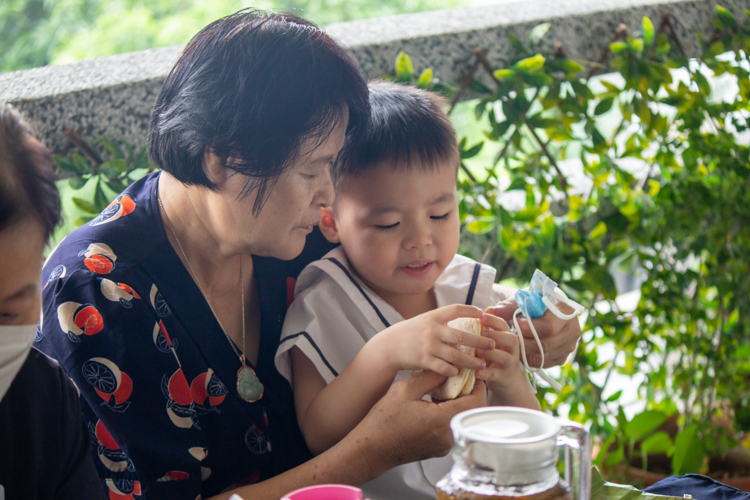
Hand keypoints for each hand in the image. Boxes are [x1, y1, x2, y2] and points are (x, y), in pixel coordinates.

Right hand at [354, 370, 486, 472]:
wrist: (371, 448)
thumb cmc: (384, 421)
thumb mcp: (406, 390)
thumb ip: (430, 378)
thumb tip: (448, 369)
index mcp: (443, 421)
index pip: (475, 402)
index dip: (478, 386)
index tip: (473, 375)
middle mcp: (448, 436)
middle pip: (471, 412)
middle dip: (468, 394)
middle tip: (459, 380)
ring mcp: (444, 445)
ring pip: (461, 420)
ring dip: (458, 404)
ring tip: (443, 391)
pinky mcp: (439, 449)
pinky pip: (452, 428)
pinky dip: (449, 415)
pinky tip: (435, 406)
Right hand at [376, 304, 494, 376]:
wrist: (389, 345)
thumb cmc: (410, 333)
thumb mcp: (424, 320)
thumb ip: (441, 320)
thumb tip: (464, 318)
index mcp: (433, 317)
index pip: (455, 310)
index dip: (470, 310)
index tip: (482, 314)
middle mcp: (432, 330)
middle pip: (461, 336)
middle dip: (480, 341)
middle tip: (492, 344)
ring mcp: (428, 346)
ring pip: (456, 355)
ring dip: (471, 361)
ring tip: (483, 364)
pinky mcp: (424, 360)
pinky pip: (444, 367)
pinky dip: (454, 370)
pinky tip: (460, 372)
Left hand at [475, 313, 525, 394]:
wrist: (507, 381)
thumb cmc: (495, 357)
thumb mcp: (493, 343)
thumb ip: (485, 331)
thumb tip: (472, 314)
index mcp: (507, 338)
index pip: (504, 325)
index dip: (494, 320)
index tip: (481, 316)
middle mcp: (512, 350)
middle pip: (511, 339)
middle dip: (496, 335)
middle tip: (482, 334)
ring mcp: (509, 364)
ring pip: (504, 357)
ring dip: (491, 353)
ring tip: (477, 352)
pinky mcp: (503, 378)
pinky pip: (496, 375)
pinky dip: (485, 373)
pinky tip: (475, 371)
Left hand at [486, 299, 580, 367]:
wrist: (545, 311)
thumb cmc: (533, 302)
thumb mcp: (521, 300)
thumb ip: (506, 307)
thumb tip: (488, 312)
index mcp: (566, 310)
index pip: (549, 326)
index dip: (530, 328)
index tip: (515, 325)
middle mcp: (573, 329)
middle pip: (546, 344)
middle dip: (524, 342)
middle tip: (510, 337)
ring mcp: (570, 345)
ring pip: (544, 356)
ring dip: (525, 352)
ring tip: (512, 343)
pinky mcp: (563, 357)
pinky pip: (544, 363)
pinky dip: (529, 359)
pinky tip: (520, 350)